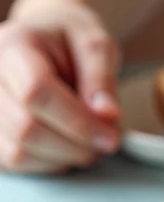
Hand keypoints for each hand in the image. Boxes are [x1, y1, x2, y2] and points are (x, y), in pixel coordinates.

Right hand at [0, 4, 121, 173]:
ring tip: (90, 142)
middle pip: (26, 128)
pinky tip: (67, 145)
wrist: (46, 38)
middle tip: (107, 141)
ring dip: (64, 157)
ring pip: (18, 151)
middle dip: (76, 145)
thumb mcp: (97, 46)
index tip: (111, 137)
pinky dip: (49, 162)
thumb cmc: (71, 41)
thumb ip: (102, 79)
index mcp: (13, 45)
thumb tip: (106, 115)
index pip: (37, 93)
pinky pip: (14, 161)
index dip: (78, 122)